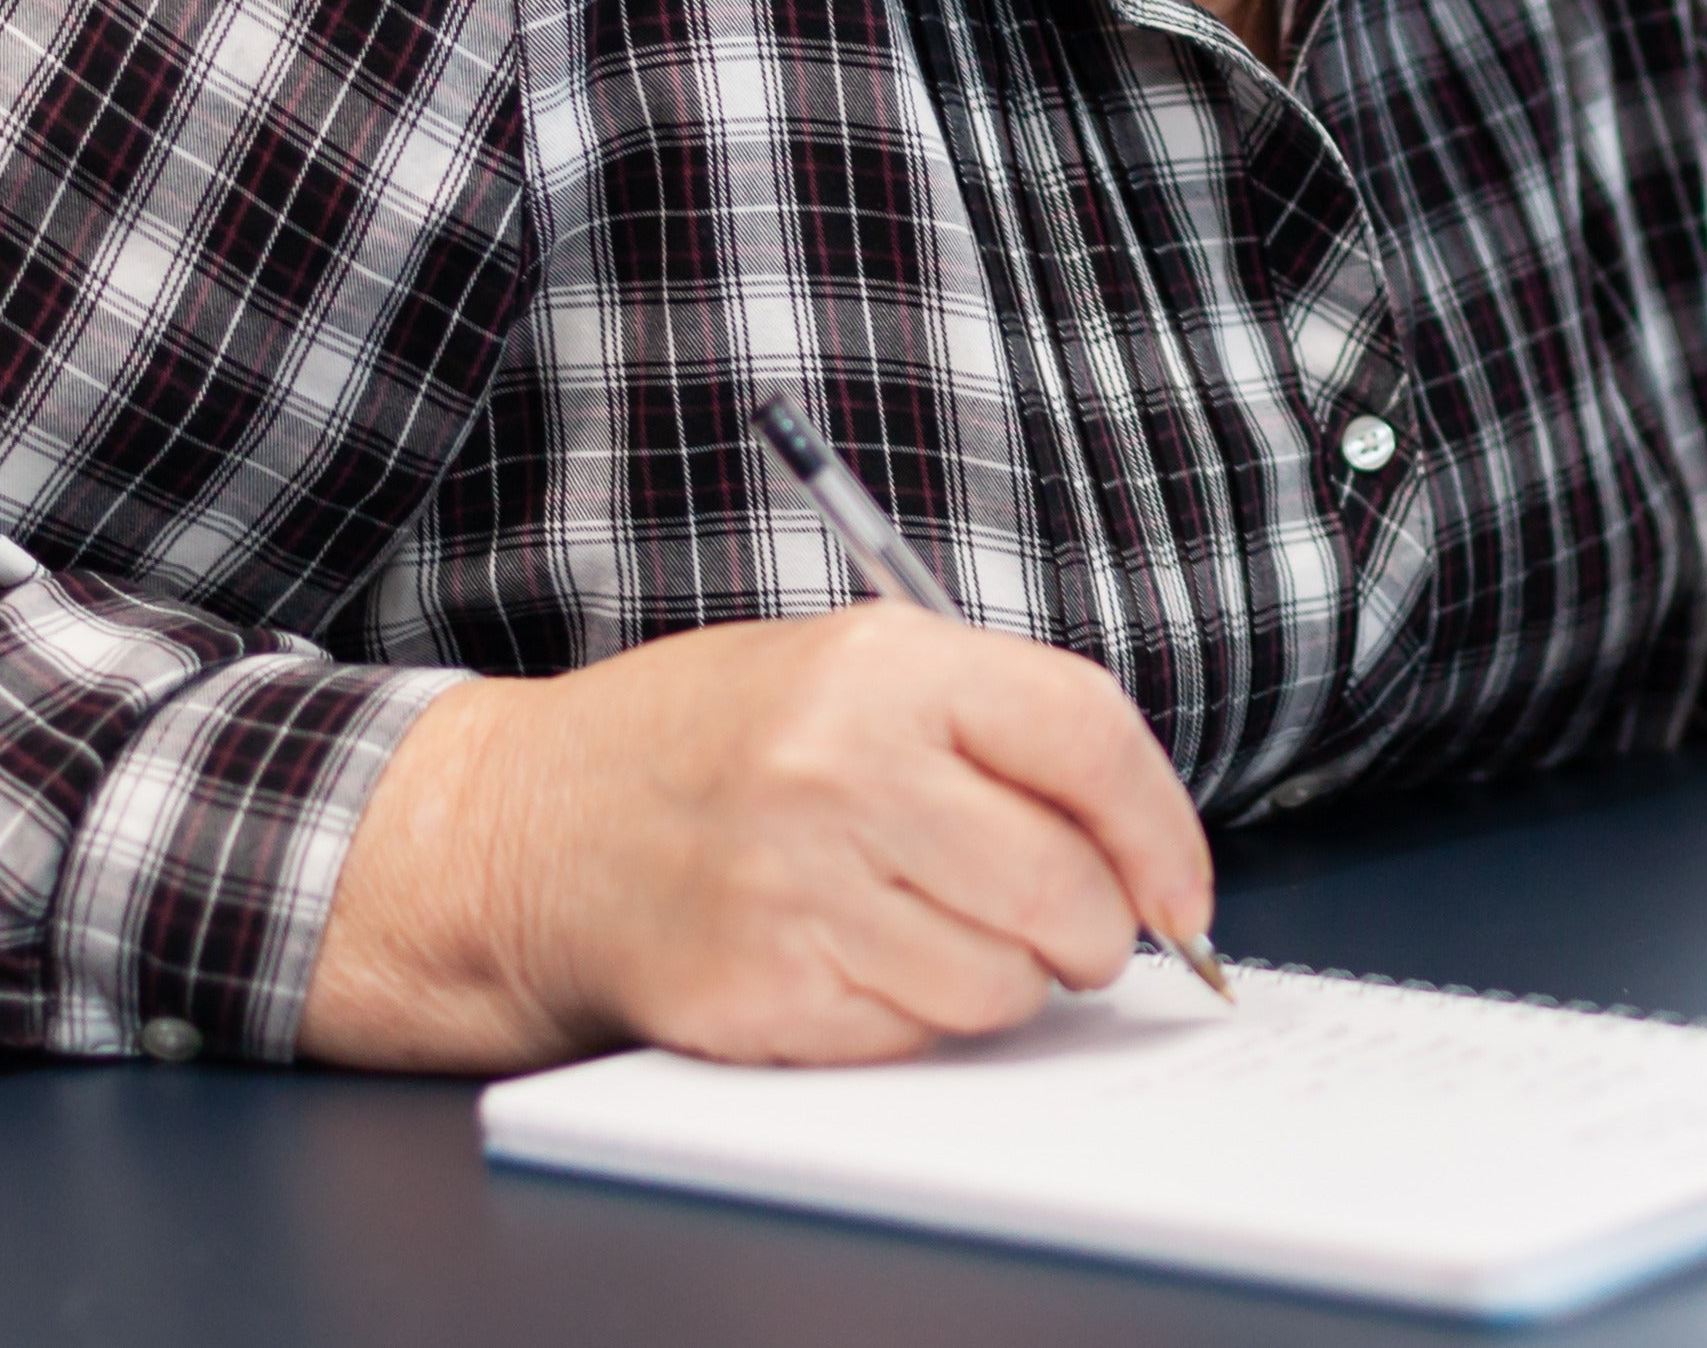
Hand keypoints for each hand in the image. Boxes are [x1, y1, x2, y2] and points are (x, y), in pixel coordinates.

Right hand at [299, 607, 1214, 1071]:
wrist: (524, 828)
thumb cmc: (707, 745)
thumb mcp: (849, 669)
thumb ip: (992, 728)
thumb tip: (1142, 843)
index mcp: (884, 666)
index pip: (1088, 737)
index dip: (1162, 827)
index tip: (1181, 887)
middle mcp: (844, 770)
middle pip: (1063, 883)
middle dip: (1097, 930)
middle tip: (1072, 930)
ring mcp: (797, 887)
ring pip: (1002, 982)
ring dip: (1006, 983)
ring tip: (943, 935)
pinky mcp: (759, 992)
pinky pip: (915, 1038)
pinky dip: (919, 1022)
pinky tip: (865, 967)